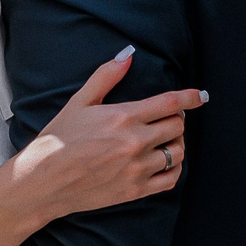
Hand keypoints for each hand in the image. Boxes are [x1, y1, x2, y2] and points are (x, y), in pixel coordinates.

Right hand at [6, 47, 205, 225]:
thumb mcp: (79, 101)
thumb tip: (128, 55)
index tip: (201, 96)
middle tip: (167, 119)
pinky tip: (165, 162)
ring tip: (165, 140)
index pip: (170, 102)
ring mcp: (137, 168)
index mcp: (123, 116)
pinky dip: (174, 169)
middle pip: (178, 126)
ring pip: (178, 152)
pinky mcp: (136, 190)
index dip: (190, 97)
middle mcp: (135, 142)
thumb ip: (106, 77)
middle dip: (177, 119)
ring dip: (176, 143)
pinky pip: (171, 179)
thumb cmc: (59, 138)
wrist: (44, 180)